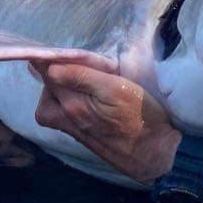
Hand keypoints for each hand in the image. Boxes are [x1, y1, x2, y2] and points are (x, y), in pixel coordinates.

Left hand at [34, 62, 181, 184]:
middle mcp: (68, 119)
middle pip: (47, 92)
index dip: (50, 58)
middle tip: (74, 63)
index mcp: (73, 105)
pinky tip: (86, 97)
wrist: (155, 153)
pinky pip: (63, 118)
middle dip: (53, 74)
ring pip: (51, 107)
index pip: (48, 75)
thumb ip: (81, 77)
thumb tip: (50, 68)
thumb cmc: (141, 116)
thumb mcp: (116, 89)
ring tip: (77, 80)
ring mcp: (75, 130)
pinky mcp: (85, 137)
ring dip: (57, 92)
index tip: (60, 49)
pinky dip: (67, 104)